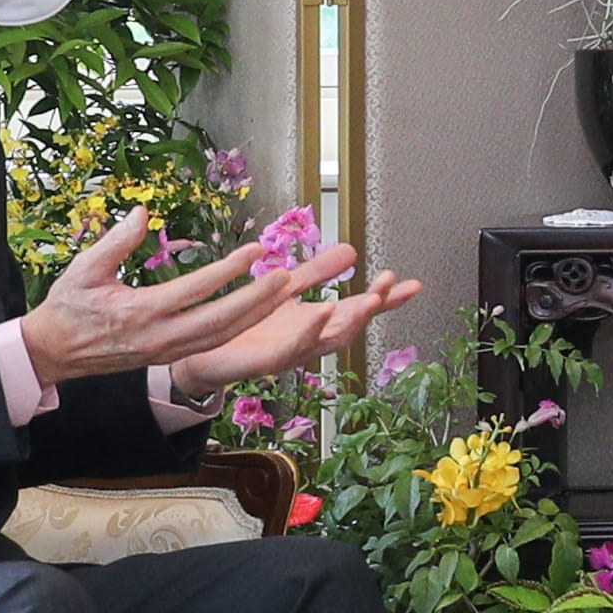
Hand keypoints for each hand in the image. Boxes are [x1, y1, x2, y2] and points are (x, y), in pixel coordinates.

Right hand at [20, 211, 360, 389]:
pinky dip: (239, 328)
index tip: (255, 251)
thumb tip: (144, 211)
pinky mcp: (169, 357)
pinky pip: (211, 344)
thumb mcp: (83, 269)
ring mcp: (166, 352)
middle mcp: (158, 338)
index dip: (228, 271)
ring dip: (256, 316)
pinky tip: (260, 311)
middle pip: (219, 322)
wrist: (52, 353)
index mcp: (139, 313)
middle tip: (287, 276)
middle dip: (257, 300)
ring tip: (284, 291)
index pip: (194, 291)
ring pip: (221, 337)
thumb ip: (115, 241)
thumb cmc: (67, 306)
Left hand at [160, 256, 425, 402]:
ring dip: (351, 321)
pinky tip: (324, 311)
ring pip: (328, 341)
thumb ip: (317, 272)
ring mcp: (290, 353)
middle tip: (389, 288)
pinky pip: (293, 348)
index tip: (410, 284)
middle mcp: (308, 340)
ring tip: (370, 300)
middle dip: (374, 308)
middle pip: (351, 326)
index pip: (358, 309)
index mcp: (315, 322)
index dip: (385, 298)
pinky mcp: (266, 361)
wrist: (202, 353)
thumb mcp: (286, 288)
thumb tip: (351, 250)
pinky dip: (312, 330)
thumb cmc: (244, 325)